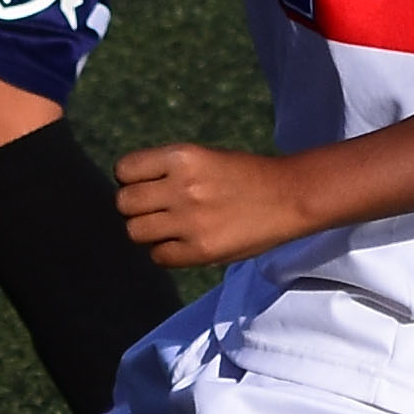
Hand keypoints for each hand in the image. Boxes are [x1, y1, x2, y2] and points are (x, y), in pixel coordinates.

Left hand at [111, 139, 316, 270]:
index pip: (125, 170)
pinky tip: (183, 244)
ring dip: (148, 231)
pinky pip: (159, 256)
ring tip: (169, 228)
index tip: (144, 185)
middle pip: (124, 203)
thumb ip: (167, 172)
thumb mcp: (203, 158)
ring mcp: (190, 220)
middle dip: (135, 207)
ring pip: (135, 231)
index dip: (130, 179)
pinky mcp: (201, 250)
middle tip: (156, 209)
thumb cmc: (244, 176)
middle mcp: (182, 187)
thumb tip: (129, 191)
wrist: (289, 197)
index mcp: (182, 156)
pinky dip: (166, 253)